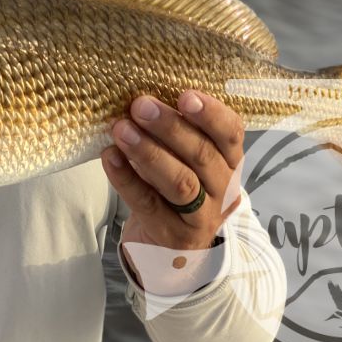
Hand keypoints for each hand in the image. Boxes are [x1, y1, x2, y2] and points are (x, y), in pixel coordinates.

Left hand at [101, 91, 243, 274]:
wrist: (170, 245)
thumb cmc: (177, 182)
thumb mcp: (186, 157)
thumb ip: (177, 130)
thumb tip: (143, 97)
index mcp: (230, 160)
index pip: (232, 133)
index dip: (211, 114)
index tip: (185, 95)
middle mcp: (223, 189)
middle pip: (202, 156)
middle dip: (170, 127)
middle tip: (140, 105)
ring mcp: (202, 217)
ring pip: (180, 183)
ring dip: (149, 152)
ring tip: (121, 129)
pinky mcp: (172, 235)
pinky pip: (148, 204)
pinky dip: (126, 179)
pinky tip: (110, 157)